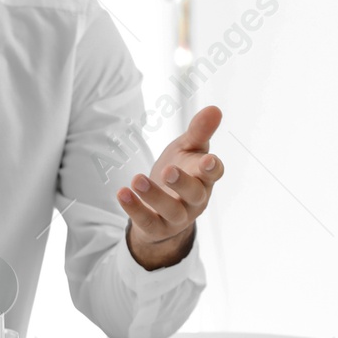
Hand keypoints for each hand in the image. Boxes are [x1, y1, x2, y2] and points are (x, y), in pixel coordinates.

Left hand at [118, 105, 224, 269]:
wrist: (163, 208)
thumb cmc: (182, 171)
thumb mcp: (188, 149)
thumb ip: (199, 131)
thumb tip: (215, 109)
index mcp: (204, 179)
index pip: (213, 174)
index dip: (212, 168)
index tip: (208, 160)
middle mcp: (195, 200)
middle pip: (194, 194)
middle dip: (182, 183)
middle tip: (168, 170)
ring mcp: (178, 217)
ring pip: (171, 210)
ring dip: (154, 196)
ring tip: (136, 179)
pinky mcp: (157, 228)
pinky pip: (148, 222)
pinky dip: (135, 209)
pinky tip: (122, 193)